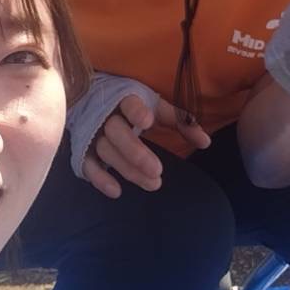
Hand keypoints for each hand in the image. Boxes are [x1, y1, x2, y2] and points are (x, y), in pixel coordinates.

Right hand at [81, 93, 210, 198]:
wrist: (90, 99)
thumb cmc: (132, 104)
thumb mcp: (156, 106)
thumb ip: (180, 121)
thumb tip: (206, 142)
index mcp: (124, 97)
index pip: (128, 102)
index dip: (136, 111)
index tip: (147, 122)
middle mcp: (105, 115)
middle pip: (116, 132)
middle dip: (135, 152)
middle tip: (157, 171)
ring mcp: (92, 132)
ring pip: (105, 150)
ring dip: (127, 168)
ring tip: (153, 184)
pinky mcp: (82, 148)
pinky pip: (87, 164)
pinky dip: (99, 178)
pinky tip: (116, 191)